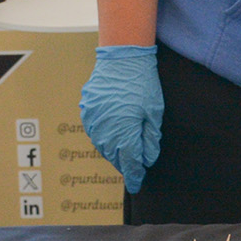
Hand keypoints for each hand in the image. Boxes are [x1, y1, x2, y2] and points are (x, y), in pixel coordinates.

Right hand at [80, 44, 163, 191]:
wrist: (122, 57)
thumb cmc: (143, 83)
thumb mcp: (154, 112)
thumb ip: (150, 139)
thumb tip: (147, 160)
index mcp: (124, 133)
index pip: (129, 162)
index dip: (134, 175)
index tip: (138, 183)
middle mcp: (105, 130)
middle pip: (114, 156)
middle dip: (124, 163)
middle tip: (133, 168)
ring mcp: (93, 120)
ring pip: (102, 145)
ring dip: (113, 152)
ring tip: (123, 154)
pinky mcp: (87, 110)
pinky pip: (94, 131)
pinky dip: (103, 137)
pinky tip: (111, 136)